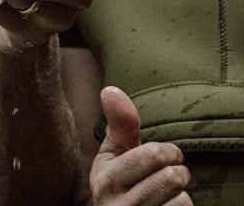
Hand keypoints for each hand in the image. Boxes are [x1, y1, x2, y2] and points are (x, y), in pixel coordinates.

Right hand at [90, 86, 191, 204]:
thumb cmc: (120, 181)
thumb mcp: (114, 153)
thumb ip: (118, 123)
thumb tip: (109, 90)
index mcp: (104, 178)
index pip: (152, 155)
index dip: (168, 151)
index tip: (165, 155)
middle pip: (170, 177)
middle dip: (177, 171)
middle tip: (171, 173)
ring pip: (180, 199)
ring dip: (181, 193)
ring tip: (169, 192)